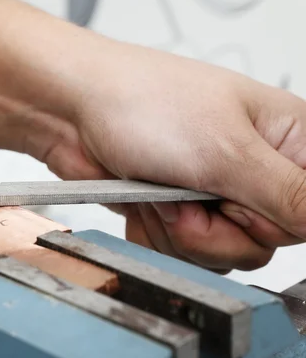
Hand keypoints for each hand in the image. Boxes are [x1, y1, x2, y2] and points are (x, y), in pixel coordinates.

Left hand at [39, 38, 305, 271]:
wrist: (73, 112)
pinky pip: (180, 252)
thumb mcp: (227, 151)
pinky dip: (156, 232)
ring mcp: (213, 193)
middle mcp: (254, 171)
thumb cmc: (142, 104)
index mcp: (287, 142)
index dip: (270, 222)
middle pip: (261, 244)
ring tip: (159, 190)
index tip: (236, 198)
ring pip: (218, 254)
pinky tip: (143, 200)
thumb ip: (290, 195)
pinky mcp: (178, 211)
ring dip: (179, 230)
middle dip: (214, 228)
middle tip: (186, 191)